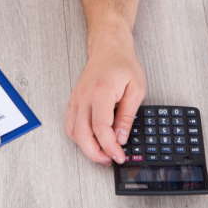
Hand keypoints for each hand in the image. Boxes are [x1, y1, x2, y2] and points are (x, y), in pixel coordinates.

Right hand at [65, 29, 145, 164]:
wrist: (108, 48)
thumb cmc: (122, 64)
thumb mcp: (136, 88)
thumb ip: (127, 115)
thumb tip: (121, 137)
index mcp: (101, 92)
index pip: (100, 128)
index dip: (109, 146)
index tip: (119, 156)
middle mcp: (84, 97)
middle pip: (82, 134)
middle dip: (95, 153)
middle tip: (110, 160)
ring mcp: (76, 99)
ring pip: (73, 132)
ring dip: (86, 147)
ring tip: (102, 153)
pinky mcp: (74, 101)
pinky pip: (70, 125)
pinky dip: (78, 138)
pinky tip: (91, 141)